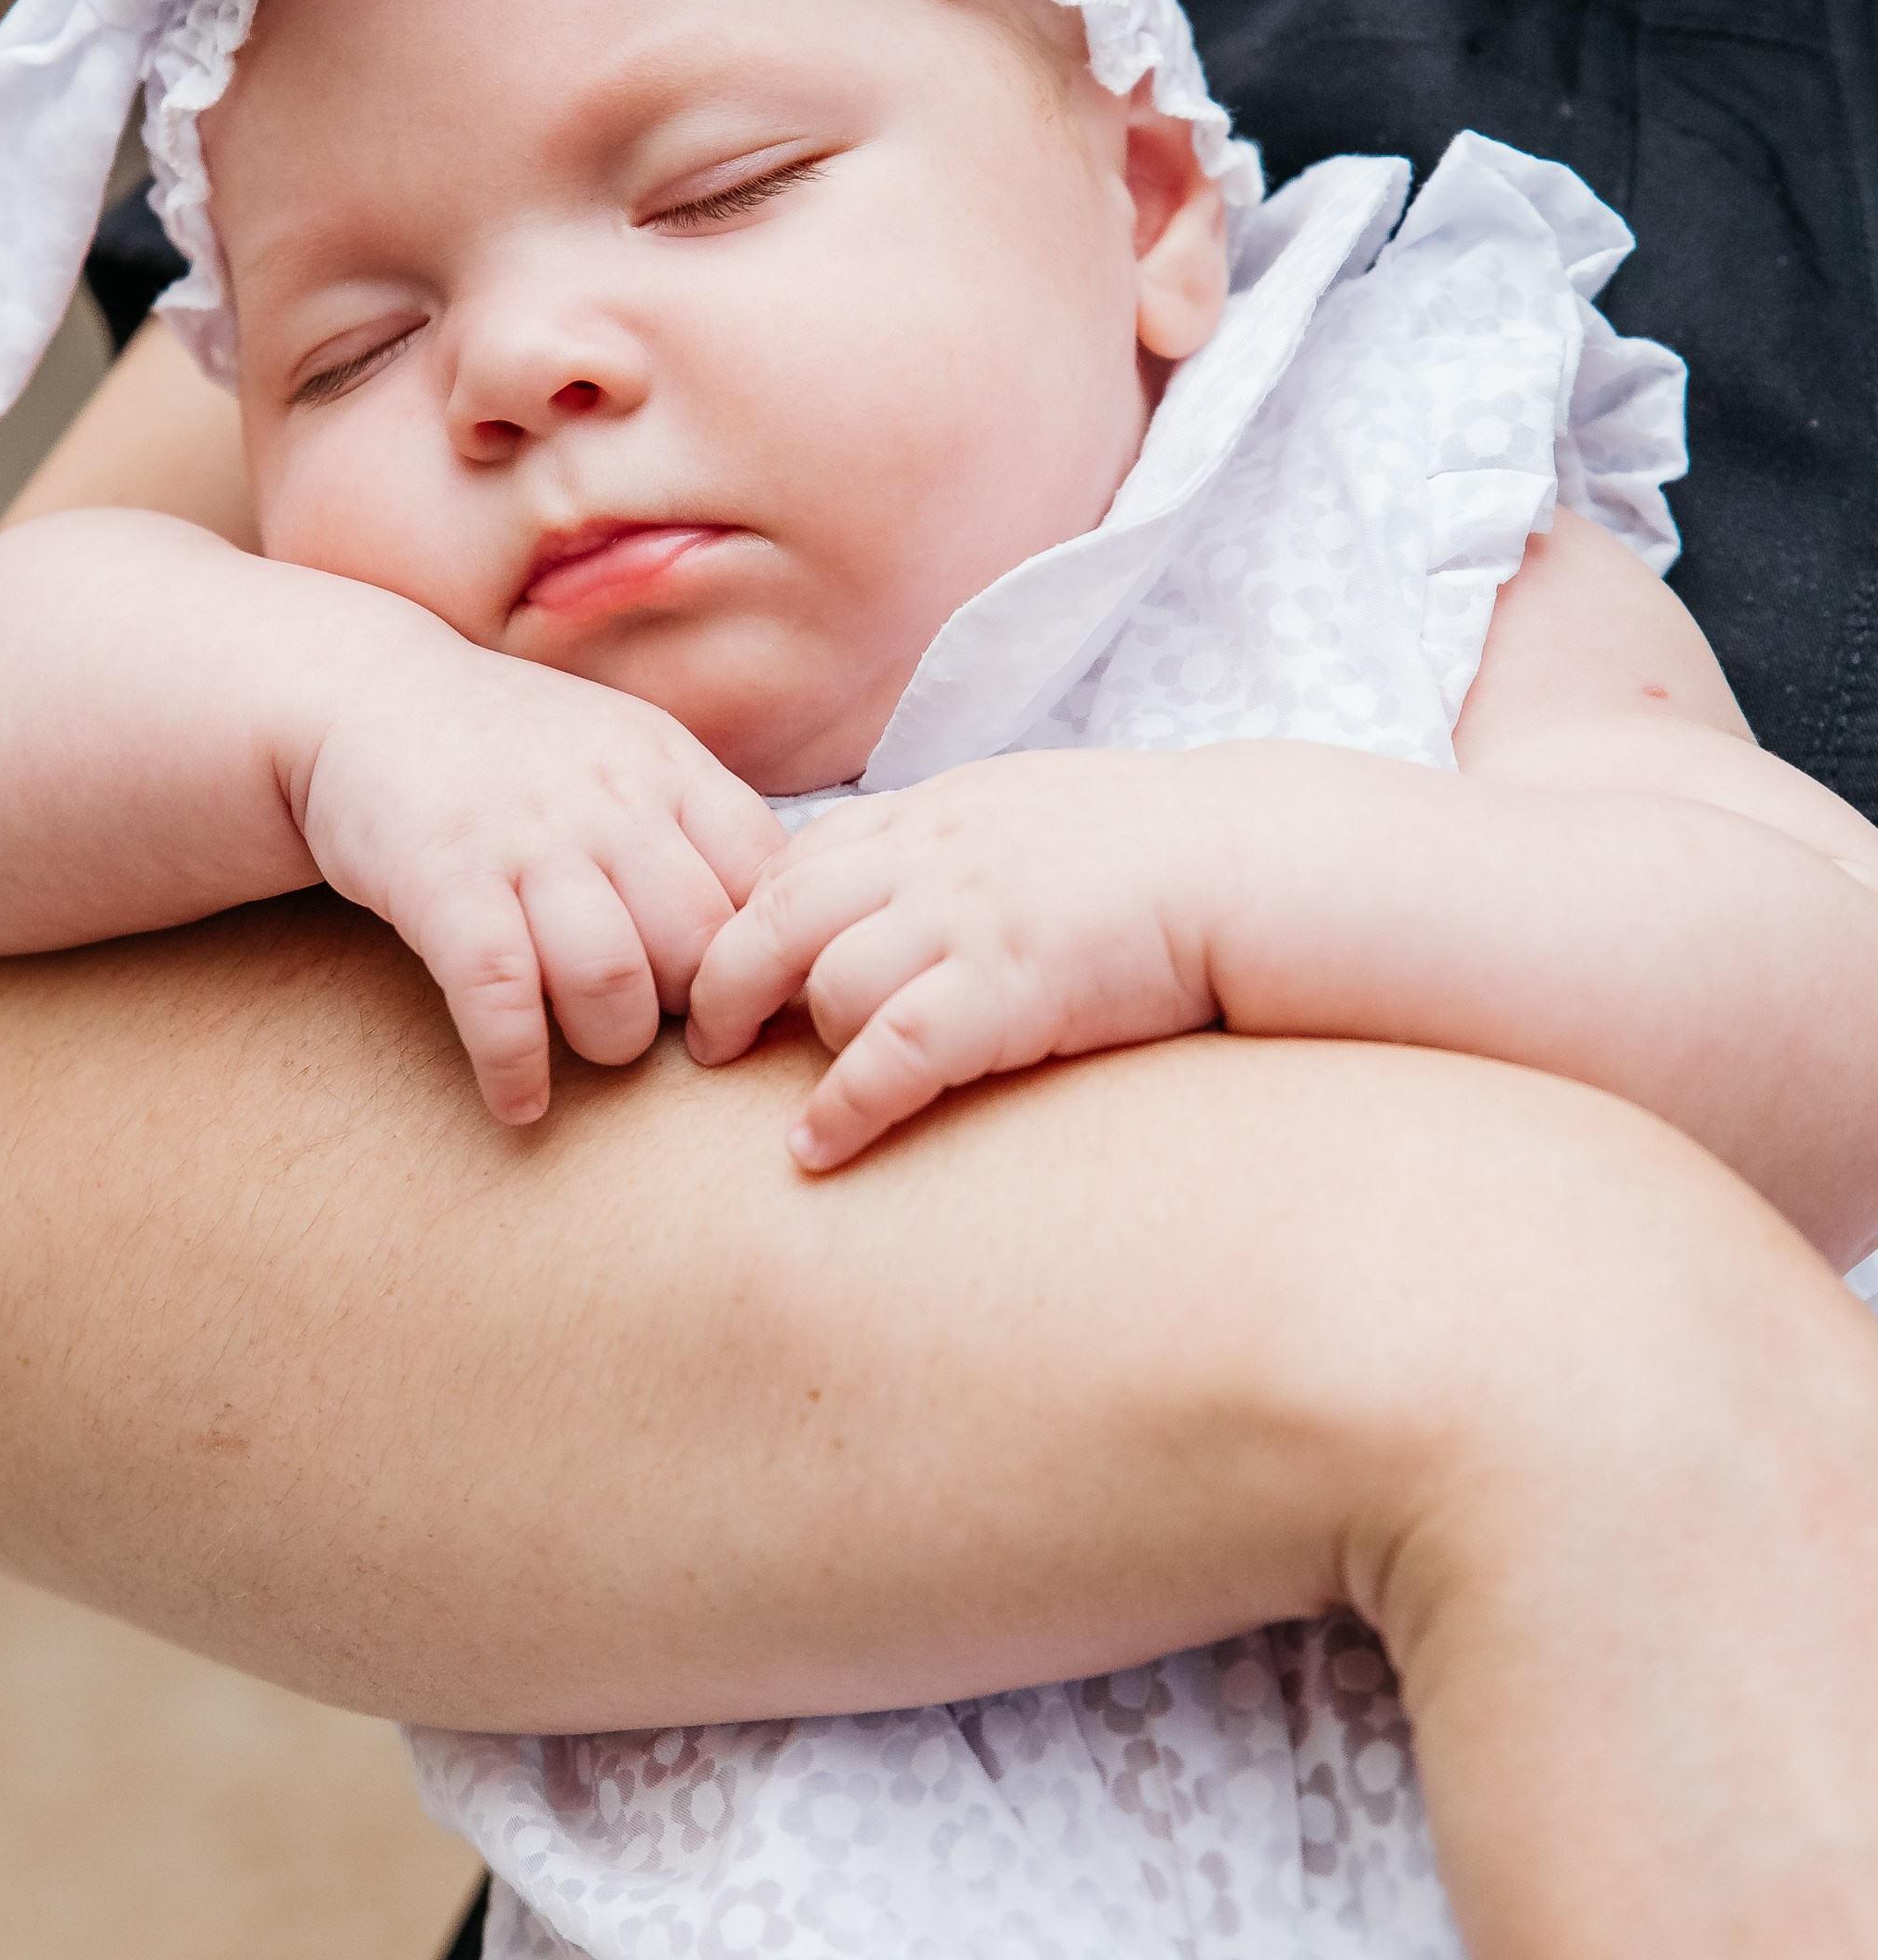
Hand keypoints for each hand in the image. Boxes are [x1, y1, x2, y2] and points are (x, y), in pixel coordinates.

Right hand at [296, 633, 780, 1126]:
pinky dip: (516, 1067)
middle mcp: (608, 799)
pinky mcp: (444, 880)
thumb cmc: (512, 751)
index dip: (766, 957)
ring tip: (591, 1047)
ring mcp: (525, 838)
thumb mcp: (625, 756)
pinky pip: (500, 997)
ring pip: (612, 979)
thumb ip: (696, 830)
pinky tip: (518, 1098)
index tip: (748, 1000)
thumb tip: (781, 930)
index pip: (766, 878)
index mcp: (669, 767)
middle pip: (698, 945)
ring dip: (609, 1041)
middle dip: (691, 1012)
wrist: (368, 694)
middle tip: (666, 1031)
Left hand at [687, 751, 1228, 1167]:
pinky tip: (816, 1149)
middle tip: (704, 1040)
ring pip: (829, 983)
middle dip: (725, 980)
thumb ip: (961, 843)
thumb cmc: (1159, 848)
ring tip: (778, 1097)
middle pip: (778, 913)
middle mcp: (935, 857)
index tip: (730, 967)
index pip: (803, 854)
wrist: (1254, 861)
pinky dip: (841, 1107)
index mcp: (939, 810)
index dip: (752, 914)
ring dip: (796, 1045)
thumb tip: (914, 891)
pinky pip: (893, 1055)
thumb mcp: (1034, 811)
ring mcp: (969, 919)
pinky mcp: (1010, 988)